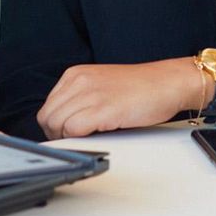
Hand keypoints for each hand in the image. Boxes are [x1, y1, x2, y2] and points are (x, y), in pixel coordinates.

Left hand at [37, 59, 202, 139]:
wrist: (168, 83)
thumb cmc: (141, 88)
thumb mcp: (101, 85)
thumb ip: (80, 98)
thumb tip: (63, 124)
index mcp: (76, 74)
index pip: (48, 106)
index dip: (55, 125)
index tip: (66, 134)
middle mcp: (79, 81)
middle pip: (48, 117)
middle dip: (57, 134)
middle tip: (74, 141)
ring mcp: (90, 94)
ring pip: (57, 124)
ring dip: (68, 138)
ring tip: (86, 139)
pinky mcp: (102, 109)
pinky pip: (73, 129)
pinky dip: (78, 139)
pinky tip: (94, 137)